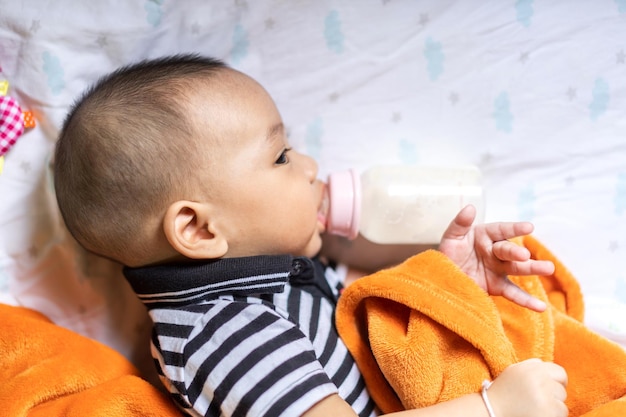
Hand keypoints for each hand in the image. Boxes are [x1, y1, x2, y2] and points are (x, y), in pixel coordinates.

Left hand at [438, 205, 554, 311]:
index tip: (529, 227)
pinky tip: (541, 307)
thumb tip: (470, 208)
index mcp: (485, 235)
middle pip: (508, 250)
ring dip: (532, 268)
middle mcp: (495, 251)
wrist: (442, 277)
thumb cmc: (449, 253)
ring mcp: (498, 269)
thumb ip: (459, 224)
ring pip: (517, 268)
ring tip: (548, 268)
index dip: (514, 228)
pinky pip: (513, 293)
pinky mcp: (497, 286)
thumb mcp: (451, 238)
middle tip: (524, 256)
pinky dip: (527, 301)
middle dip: (516, 253)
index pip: (501, 230)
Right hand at [487, 359, 567, 416]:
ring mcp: (543, 395)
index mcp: (530, 368)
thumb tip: (544, 364)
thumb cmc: (503, 393)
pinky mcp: (548, 410)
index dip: (557, 382)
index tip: (551, 390)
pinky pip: (562, 413)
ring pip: (562, 401)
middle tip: (539, 401)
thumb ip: (529, 366)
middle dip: (554, 396)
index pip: (559, 372)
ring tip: (535, 408)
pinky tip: (537, 414)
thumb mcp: (513, 372)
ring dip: (553, 407)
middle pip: (561, 388)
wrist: (491, 410)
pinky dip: (552, 416)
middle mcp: (538, 379)